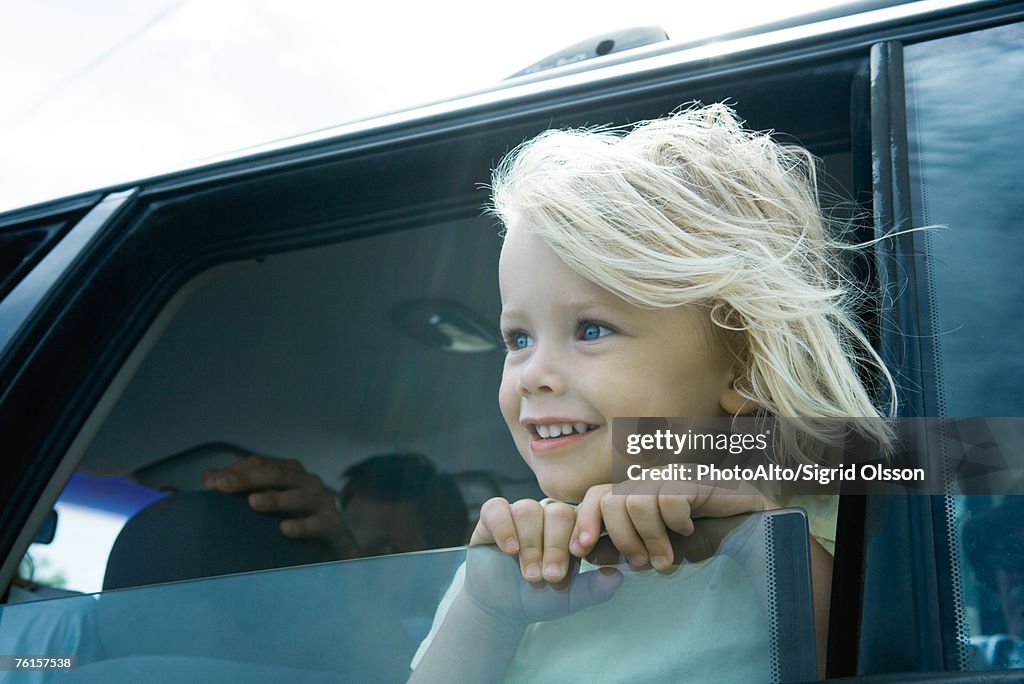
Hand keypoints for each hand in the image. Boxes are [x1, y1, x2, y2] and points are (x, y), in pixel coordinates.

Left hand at [202, 454, 355, 557]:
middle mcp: (307, 482)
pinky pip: (318, 523)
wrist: (336, 549)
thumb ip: (242, 490)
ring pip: (298, 496)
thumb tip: (209, 478)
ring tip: (253, 502)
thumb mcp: (270, 504)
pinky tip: (285, 530)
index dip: (236, 470)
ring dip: (275, 498)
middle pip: (277, 474)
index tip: (212, 484)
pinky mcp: (333, 524)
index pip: (261, 463)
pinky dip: (302, 526)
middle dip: (248, 479)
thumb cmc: (297, 521)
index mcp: (291, 473)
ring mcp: (322, 502)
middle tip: (223, 487)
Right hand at [466, 497, 621, 626]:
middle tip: (548, 577)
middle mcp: (547, 514)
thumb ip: (595, 589)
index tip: (578, 557)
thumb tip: (618, 576)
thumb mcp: (571, 598)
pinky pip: (497, 508)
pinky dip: (504, 528)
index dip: (581, 535)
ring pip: (528, 510)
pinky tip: (509, 550)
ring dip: (530, 544)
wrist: (503, 608)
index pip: (583, 517)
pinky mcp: (492, 517)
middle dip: (554, 547)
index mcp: (572, 527)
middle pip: (558, 512)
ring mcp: (519, 513)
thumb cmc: (540, 598)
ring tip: (529, 574)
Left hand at [570, 480, 775, 570]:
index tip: (581, 551)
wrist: (751, 529)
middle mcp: (649, 480)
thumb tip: (588, 553)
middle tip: (641, 562)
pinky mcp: (693, 477)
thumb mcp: (657, 547)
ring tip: (667, 558)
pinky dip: (677, 521)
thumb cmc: (703, 539)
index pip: (596, 496)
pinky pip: (670, 499)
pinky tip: (690, 527)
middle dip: (622, 539)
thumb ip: (626, 546)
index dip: (586, 522)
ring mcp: (671, 475)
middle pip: (610, 500)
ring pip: (636, 502)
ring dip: (651, 538)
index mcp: (636, 493)